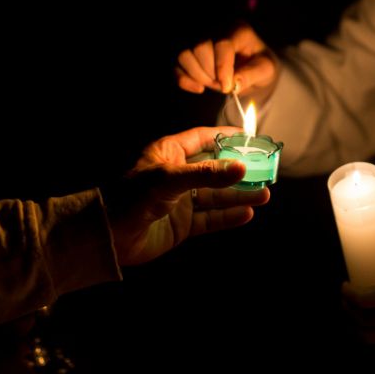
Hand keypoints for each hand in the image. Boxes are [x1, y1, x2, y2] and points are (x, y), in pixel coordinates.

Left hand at [104, 126, 269, 265]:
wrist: (108, 236)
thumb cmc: (132, 196)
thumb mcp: (169, 179)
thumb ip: (206, 174)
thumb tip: (241, 167)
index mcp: (170, 153)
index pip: (204, 139)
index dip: (227, 137)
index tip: (252, 138)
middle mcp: (179, 175)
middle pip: (217, 168)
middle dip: (241, 169)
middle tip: (266, 170)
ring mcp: (182, 200)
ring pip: (218, 195)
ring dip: (240, 195)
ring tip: (265, 194)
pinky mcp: (183, 225)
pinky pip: (212, 219)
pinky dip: (229, 217)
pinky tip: (247, 214)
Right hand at [176, 24, 277, 98]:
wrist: (251, 64)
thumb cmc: (259, 64)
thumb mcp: (266, 70)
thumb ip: (251, 75)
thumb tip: (234, 84)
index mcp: (239, 29)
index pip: (222, 44)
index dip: (222, 67)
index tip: (227, 87)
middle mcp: (216, 28)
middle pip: (200, 48)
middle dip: (211, 74)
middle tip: (224, 86)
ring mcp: (199, 37)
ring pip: (184, 54)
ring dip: (198, 76)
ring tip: (213, 84)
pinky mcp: (188, 50)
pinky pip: (176, 64)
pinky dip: (184, 80)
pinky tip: (199, 88)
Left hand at [342, 238, 374, 346]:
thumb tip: (364, 235)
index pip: (363, 301)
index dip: (348, 294)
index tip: (345, 284)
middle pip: (362, 320)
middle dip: (348, 308)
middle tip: (346, 296)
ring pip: (369, 336)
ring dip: (355, 325)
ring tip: (353, 310)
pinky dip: (370, 333)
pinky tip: (366, 322)